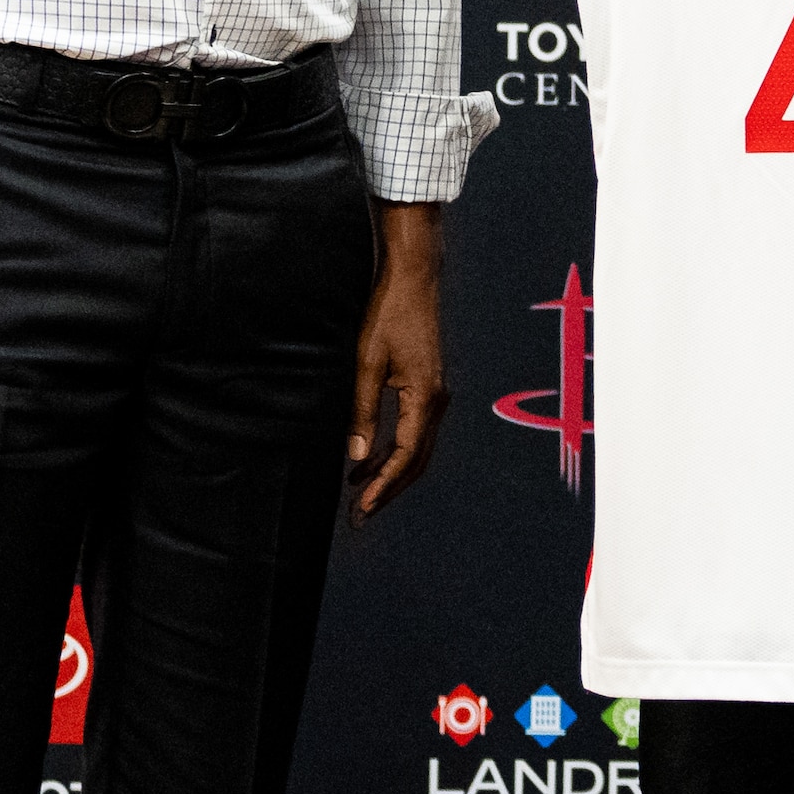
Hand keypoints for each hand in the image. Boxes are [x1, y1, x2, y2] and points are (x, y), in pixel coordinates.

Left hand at [345, 203, 446, 519]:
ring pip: (418, 449)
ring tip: (358, 489)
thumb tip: (356, 455)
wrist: (415, 279)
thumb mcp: (366, 363)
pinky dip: (395, 449)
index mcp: (425, 398)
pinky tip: (370, 455)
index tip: (361, 508)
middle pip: (417, 461)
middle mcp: (438, 401)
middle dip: (388, 489)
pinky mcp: (430, 386)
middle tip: (361, 514)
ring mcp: (437, 394)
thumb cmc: (389, 315)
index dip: (382, 485)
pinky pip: (416, 431)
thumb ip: (362, 412)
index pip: (405, 457)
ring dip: (390, 471)